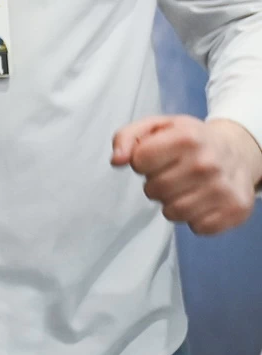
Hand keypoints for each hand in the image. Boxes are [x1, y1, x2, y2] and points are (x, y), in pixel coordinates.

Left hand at [112, 115, 261, 234]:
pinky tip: (202, 201)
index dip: (142, 162)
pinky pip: (198, 227)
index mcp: (187, 137)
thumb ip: (127, 137)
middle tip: (171, 175)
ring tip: (185, 188)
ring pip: (173, 213)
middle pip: (154, 190)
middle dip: (155, 185)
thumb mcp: (157, 127)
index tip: (156, 157)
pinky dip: (194, 219)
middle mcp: (207, 163)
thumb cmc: (190, 140)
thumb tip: (117, 161)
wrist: (238, 151)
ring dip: (172, 204)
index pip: (139, 162)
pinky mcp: (236, 210)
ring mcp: (224, 188)